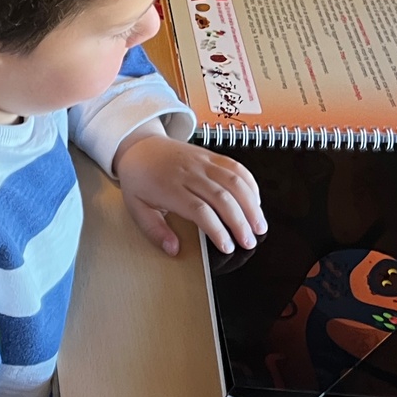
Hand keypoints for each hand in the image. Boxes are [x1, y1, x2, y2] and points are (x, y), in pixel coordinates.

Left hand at [112, 133, 264, 255]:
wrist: (139, 146)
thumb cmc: (139, 178)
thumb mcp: (136, 208)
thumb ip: (155, 231)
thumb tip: (173, 250)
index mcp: (170, 188)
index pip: (200, 210)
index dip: (217, 230)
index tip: (227, 246)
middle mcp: (189, 173)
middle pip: (222, 197)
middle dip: (240, 222)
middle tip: (249, 241)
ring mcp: (202, 162)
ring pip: (234, 181)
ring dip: (251, 204)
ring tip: (260, 226)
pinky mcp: (211, 156)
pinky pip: (236, 166)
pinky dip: (250, 183)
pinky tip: (256, 201)